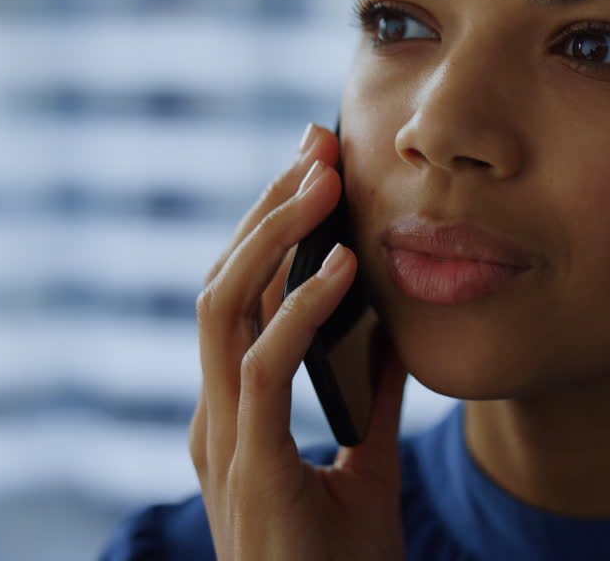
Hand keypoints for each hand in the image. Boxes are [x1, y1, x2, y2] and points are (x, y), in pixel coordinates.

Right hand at [189, 123, 408, 560]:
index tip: (316, 167)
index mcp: (235, 413)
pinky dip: (299, 309)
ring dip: (272, 236)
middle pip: (220, 284)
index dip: (270, 226)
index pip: (237, 297)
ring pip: (224, 309)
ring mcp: (224, 441)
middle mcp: (215, 417)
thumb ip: (371, 398)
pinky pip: (264, 367)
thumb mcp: (367, 464)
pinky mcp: (251, 466)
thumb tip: (394, 332)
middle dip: (265, 208)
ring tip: (323, 180)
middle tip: (315, 143)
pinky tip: (343, 267)